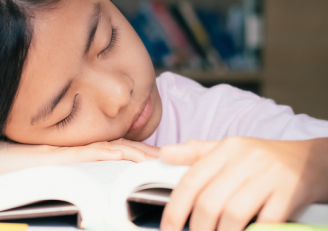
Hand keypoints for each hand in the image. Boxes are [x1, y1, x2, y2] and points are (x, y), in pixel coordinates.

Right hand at [0, 139, 157, 175]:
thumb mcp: (53, 171)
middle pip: (119, 148)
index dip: (140, 154)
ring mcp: (68, 150)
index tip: (159, 161)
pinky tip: (119, 157)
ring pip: (107, 149)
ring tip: (153, 160)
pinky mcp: (56, 155)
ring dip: (132, 154)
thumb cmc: (18, 167)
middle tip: (168, 160)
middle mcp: (78, 147)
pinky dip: (103, 155)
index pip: (117, 150)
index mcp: (81, 151)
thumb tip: (95, 183)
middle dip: (145, 154)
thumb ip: (76, 172)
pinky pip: (84, 154)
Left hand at [159, 137, 327, 230]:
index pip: (190, 181)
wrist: (310, 160)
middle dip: (198, 228)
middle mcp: (246, 160)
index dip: (175, 210)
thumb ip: (195, 153)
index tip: (168, 228)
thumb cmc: (263, 159)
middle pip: (209, 202)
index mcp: (226, 149)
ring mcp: (269, 176)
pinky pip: (264, 222)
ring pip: (233, 215)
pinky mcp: (289, 193)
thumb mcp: (228, 149)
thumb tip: (164, 154)